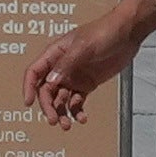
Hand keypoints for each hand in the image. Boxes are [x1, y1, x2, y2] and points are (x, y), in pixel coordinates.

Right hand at [23, 0, 155, 126]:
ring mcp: (74, 76)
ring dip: (62, 112)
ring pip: (61, 99)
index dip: (28, 87)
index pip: (35, 72)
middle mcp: (61, 67)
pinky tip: (82, 118)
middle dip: (48, 106)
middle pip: (46, 90)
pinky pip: (77, 101)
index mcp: (55, 53)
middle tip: (54, 120)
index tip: (28, 102)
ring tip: (68, 124)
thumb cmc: (104, 32)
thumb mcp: (83, 47)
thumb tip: (50, 82)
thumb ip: (66, 64)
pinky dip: (77, 111)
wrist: (126, 34)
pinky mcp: (87, 84)